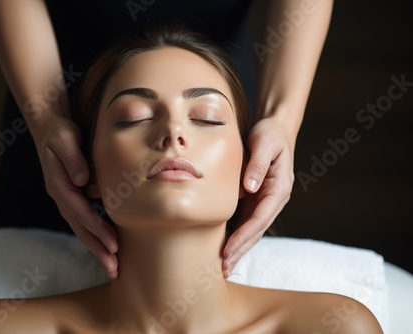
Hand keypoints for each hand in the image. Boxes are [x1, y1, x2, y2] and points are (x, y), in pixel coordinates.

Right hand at [35, 114, 118, 278]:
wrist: (49, 129)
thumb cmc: (60, 133)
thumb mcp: (65, 139)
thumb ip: (73, 158)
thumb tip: (81, 180)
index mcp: (58, 184)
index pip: (80, 211)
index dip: (96, 228)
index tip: (113, 244)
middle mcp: (60, 195)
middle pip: (80, 227)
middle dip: (97, 248)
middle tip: (114, 268)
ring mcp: (66, 198)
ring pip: (82, 228)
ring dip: (96, 247)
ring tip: (112, 266)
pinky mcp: (73, 197)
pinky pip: (84, 221)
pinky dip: (95, 235)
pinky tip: (107, 246)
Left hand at [222, 116, 294, 277]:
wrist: (275, 129)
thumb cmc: (270, 134)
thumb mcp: (264, 142)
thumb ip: (257, 164)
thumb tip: (249, 187)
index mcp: (278, 189)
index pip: (260, 218)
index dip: (244, 236)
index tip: (228, 250)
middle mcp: (273, 199)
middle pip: (256, 230)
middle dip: (240, 250)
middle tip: (224, 269)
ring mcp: (265, 201)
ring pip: (251, 230)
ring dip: (238, 248)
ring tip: (224, 267)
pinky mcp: (256, 199)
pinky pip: (246, 221)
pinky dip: (236, 235)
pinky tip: (224, 247)